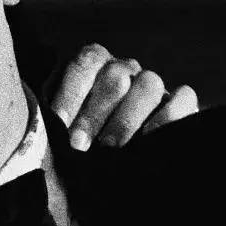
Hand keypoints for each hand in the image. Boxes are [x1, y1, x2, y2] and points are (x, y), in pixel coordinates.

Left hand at [50, 43, 197, 150]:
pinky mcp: (182, 102)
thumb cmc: (86, 144)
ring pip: (148, 85)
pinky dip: (168, 118)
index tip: (59, 124)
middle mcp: (125, 70)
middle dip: (94, 114)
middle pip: (114, 77)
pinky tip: (149, 142)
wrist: (128, 162)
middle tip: (79, 145)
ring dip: (127, 119)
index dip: (71, 93)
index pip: (85, 64)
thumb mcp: (67, 129)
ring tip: (110, 149)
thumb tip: (42, 131)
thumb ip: (58, 124)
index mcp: (96, 66)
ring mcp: (155, 85)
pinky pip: (183, 98)